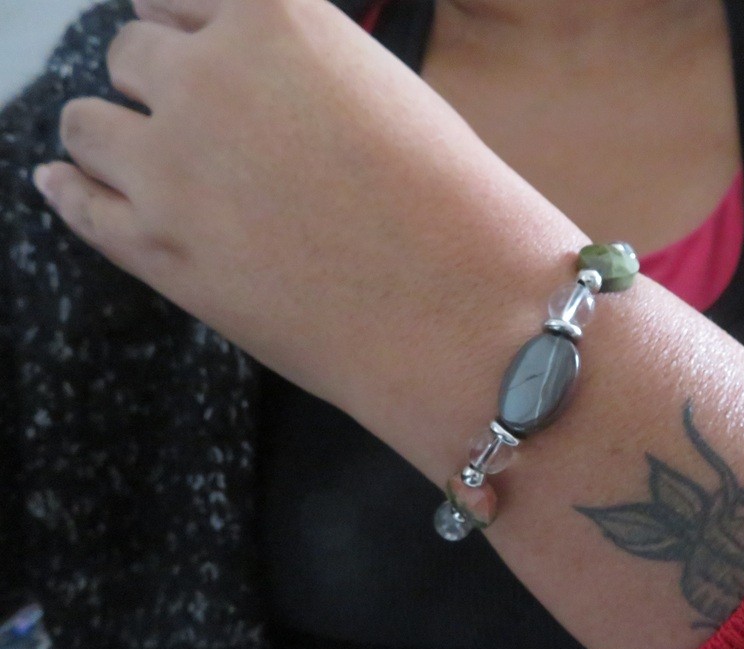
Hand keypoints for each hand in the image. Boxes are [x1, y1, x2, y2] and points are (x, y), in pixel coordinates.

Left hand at [32, 0, 561, 413]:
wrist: (463, 310)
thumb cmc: (453, 203)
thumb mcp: (383, 95)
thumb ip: (299, 71)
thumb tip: (244, 78)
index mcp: (275, 18)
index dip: (189, 27)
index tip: (193, 48)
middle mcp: (206, 75)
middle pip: (131, 53)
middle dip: (163, 84)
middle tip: (197, 127)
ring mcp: (169, 164)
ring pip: (87, 122)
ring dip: (116, 136)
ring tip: (153, 165)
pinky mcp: (153, 248)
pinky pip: (75, 199)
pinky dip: (70, 187)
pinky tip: (66, 182)